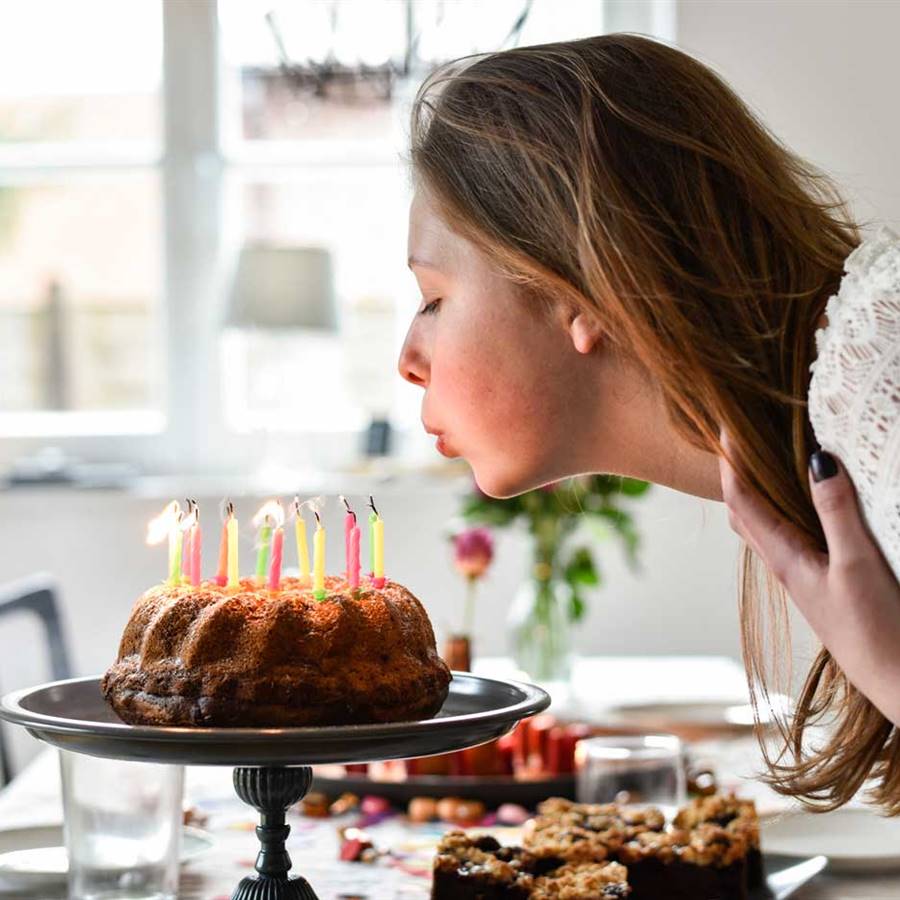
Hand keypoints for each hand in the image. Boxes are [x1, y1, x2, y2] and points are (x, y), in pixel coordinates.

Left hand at [718, 430, 899, 726]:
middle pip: (744, 510)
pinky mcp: (822, 582)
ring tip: (763, 458)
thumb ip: (838, 513)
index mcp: (784, 558)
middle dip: (733, 472)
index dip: (728, 461)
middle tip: (736, 436)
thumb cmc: (877, 632)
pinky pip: (790, 536)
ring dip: (756, 490)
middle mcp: (784, 564)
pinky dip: (784, 509)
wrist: (897, 684)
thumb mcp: (859, 566)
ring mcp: (802, 575)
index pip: (741, 500)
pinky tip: (803, 502)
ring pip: (764, 524)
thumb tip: (817, 459)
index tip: (722, 424)